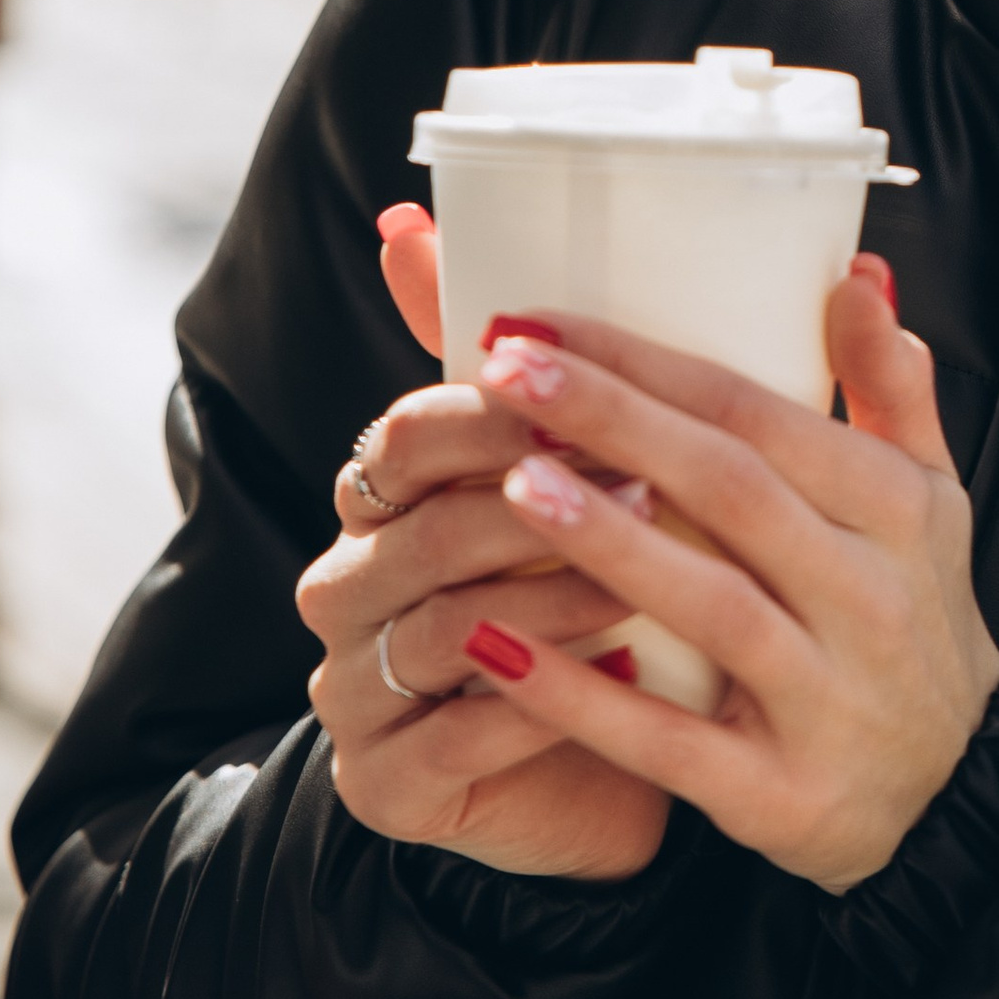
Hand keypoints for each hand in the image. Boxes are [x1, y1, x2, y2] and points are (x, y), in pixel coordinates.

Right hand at [292, 206, 670, 882]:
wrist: (613, 769)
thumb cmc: (601, 596)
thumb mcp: (581, 474)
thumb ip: (527, 361)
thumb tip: (414, 214)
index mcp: (383, 502)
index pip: (404, 435)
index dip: (495, 414)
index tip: (598, 396)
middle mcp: (348, 586)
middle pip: (420, 527)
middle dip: (538, 504)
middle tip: (649, 485)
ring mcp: (355, 689)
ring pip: (439, 626)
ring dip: (552, 599)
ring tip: (649, 585)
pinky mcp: (382, 784)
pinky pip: (452, 736)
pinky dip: (544, 705)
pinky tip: (628, 679)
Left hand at [464, 262, 998, 894]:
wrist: (957, 793)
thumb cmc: (913, 615)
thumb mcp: (927, 498)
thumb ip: (889, 385)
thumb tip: (855, 272)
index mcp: (894, 507)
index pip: (762, 417)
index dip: (652, 366)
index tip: (546, 323)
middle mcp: (867, 595)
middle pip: (731, 490)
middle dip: (614, 423)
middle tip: (503, 369)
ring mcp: (825, 697)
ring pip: (710, 606)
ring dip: (608, 544)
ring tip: (510, 484)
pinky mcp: (778, 793)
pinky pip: (669, 742)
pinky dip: (582, 697)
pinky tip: (496, 651)